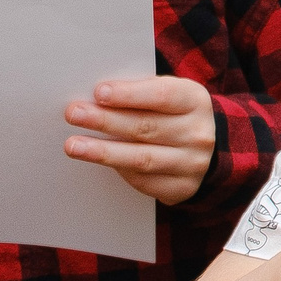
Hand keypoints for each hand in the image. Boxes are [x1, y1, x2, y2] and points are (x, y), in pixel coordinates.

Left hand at [65, 76, 215, 204]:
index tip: (99, 92)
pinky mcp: (181, 188)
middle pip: (146, 127)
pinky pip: (143, 180)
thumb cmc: (175, 114)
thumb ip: (140, 92)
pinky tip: (98, 160)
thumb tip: (96, 96)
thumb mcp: (169, 93)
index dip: (129, 95)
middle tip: (74, 114)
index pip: (161, 96)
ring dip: (103, 151)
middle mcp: (198, 134)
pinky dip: (118, 170)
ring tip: (74, 145)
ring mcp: (192, 164)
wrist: (206, 149)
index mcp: (195, 101)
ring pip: (141, 158)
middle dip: (106, 120)